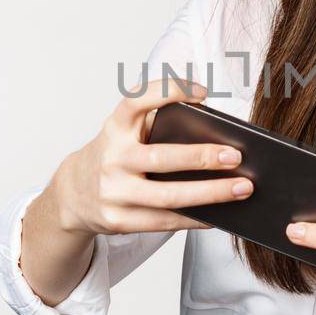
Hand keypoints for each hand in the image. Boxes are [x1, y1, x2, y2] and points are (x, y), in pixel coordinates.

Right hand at [51, 75, 253, 236]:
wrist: (73, 194)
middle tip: (236, 156)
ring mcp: (114, 192)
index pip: (138, 100)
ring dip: (210, 193)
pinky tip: (219, 215)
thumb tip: (217, 136)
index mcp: (116, 127)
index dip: (169, 92)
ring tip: (241, 188)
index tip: (203, 92)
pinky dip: (196, 218)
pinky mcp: (119, 220)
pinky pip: (165, 222)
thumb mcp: (126, 133)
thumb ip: (158, 127)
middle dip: (201, 157)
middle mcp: (112, 157)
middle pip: (161, 158)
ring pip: (168, 197)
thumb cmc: (116, 156)